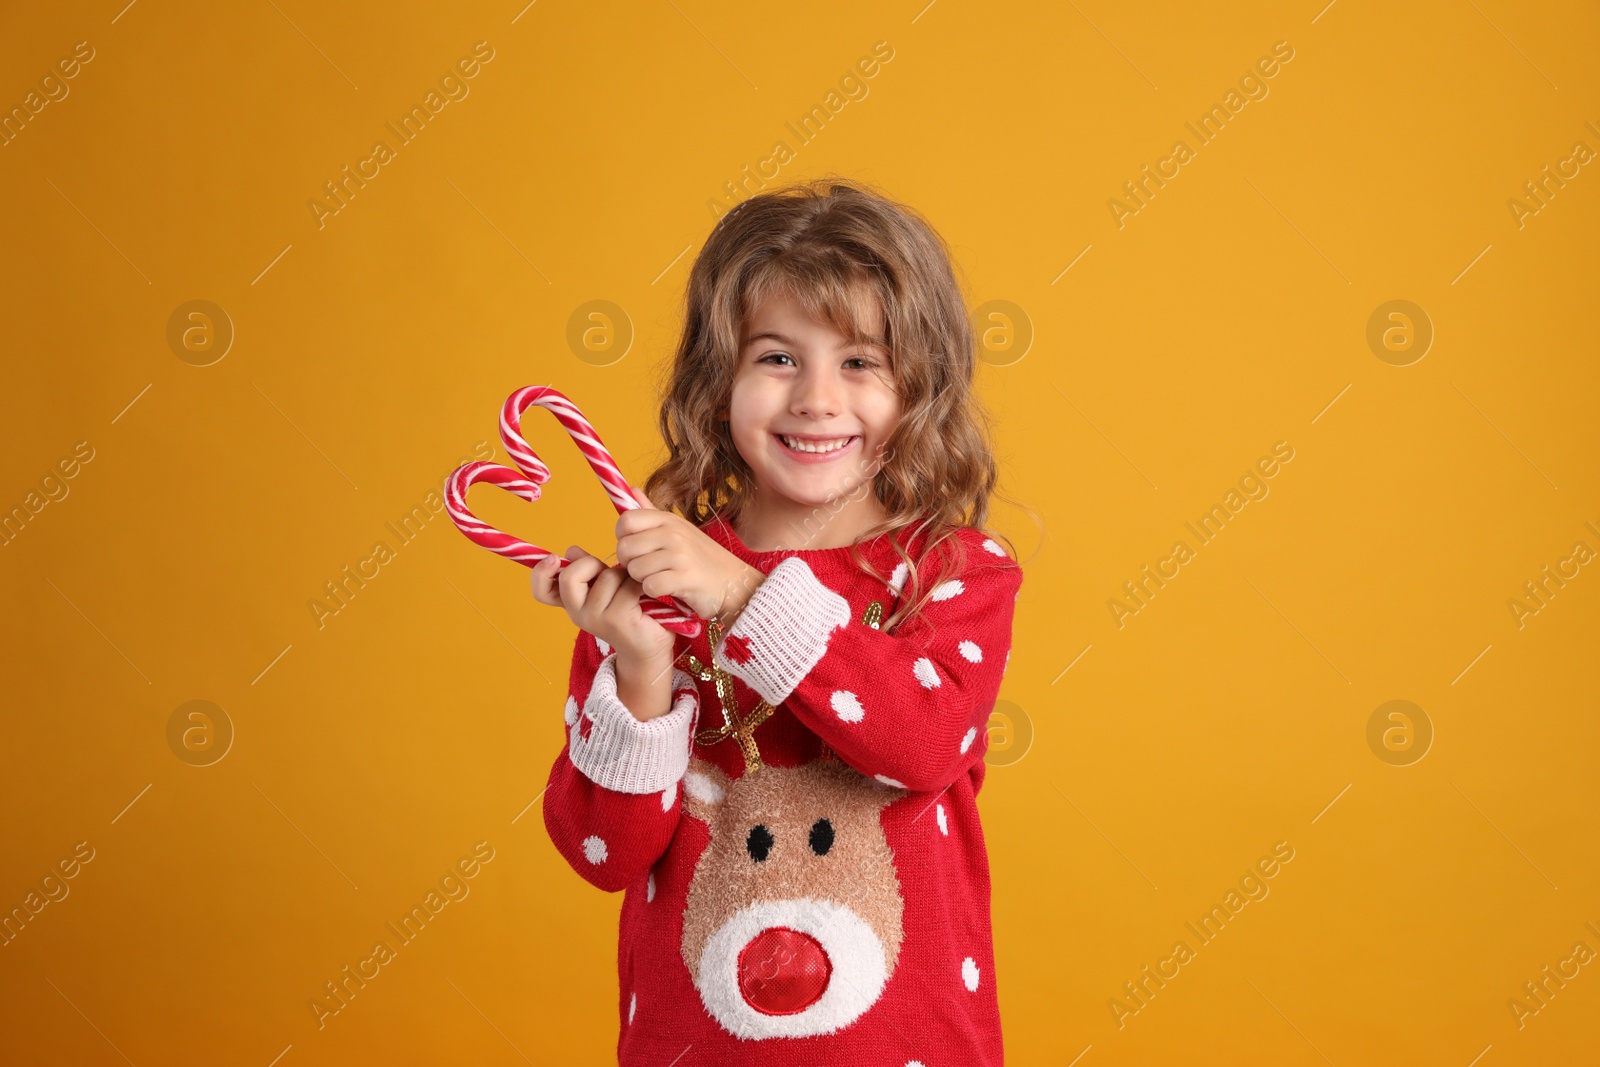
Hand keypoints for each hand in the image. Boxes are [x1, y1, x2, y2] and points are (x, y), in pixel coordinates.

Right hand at [531, 545, 675, 666]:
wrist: (649, 646)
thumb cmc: (628, 610)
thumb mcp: (604, 586)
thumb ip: (587, 568)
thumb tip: (571, 551)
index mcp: (571, 604)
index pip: (542, 591)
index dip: (540, 573)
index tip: (553, 558)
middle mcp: (577, 614)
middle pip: (570, 576)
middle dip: (592, 564)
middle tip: (609, 574)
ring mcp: (595, 619)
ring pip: (608, 577)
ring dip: (625, 576)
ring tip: (632, 590)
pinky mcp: (617, 619)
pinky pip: (628, 586)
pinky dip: (639, 585)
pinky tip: (644, 596)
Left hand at [614, 487, 764, 623]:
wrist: (733, 582)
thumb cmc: (700, 558)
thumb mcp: (677, 529)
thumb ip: (651, 512)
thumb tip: (630, 489)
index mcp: (668, 520)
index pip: (626, 520)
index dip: (623, 538)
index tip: (636, 549)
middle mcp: (673, 533)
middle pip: (625, 547)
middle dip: (630, 563)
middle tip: (647, 569)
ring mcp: (680, 555)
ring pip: (635, 570)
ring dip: (643, 580)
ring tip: (661, 577)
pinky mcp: (685, 578)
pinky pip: (650, 586)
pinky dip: (655, 592)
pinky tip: (667, 588)